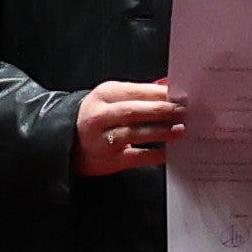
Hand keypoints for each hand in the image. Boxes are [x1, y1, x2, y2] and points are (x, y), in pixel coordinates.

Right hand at [71, 80, 187, 177]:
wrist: (68, 141)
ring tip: (179, 129)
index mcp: (105, 95)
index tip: (181, 95)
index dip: (160, 93)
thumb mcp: (112, 98)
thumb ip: (139, 94)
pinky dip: (154, 155)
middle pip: (133, 110)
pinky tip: (168, 152)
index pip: (136, 91)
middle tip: (183, 111)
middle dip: (161, 110)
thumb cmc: (98, 117)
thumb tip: (169, 91)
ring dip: (159, 131)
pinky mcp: (109, 160)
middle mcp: (100, 116)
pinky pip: (135, 157)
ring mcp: (103, 139)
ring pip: (133, 133)